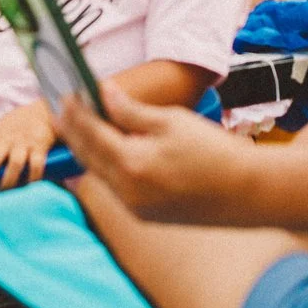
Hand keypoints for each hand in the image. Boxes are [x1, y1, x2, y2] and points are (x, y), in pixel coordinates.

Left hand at [0, 99, 57, 191]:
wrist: (42, 111)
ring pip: (14, 164)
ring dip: (7, 181)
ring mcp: (24, 142)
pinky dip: (32, 178)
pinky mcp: (40, 146)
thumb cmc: (15, 124)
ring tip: (3, 195)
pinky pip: (36, 165)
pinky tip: (28, 188)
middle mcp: (7, 138)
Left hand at [55, 85, 255, 223]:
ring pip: (99, 174)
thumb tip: (102, 92)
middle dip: (72, 132)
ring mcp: (135, 207)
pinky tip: (106, 151)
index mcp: (131, 164)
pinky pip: (115, 187)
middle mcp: (127, 191)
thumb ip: (131, 110)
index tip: (65, 94)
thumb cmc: (212, 151)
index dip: (75, 111)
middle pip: (87, 156)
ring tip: (78, 126)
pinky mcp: (145, 215)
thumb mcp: (170, 121)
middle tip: (61, 109)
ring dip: (86, 150)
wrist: (246, 192)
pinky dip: (105, 167)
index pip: (90, 133)